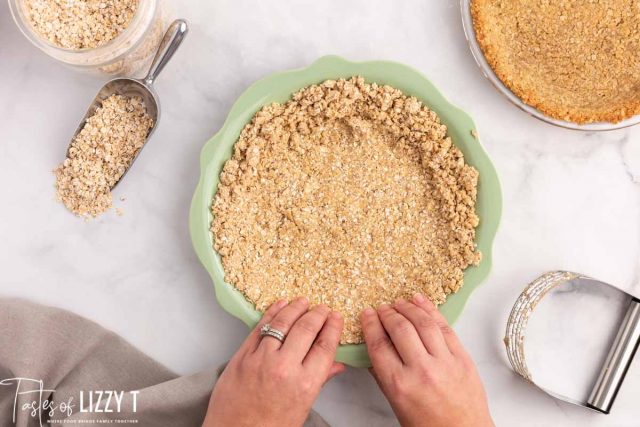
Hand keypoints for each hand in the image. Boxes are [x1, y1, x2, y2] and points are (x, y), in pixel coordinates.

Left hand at [203, 298, 345, 426]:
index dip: (333, 327)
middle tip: (322, 308)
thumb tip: (338, 365)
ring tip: (303, 301)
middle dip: (317, 314)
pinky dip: (271, 313)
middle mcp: (284, 368)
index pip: (325, 346)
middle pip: (306, 329)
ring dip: (295, 308)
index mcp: (304, 384)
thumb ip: (319, 381)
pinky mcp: (242, 356)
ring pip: (282, 323)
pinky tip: (279, 305)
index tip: (336, 317)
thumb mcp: (301, 408)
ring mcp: (261, 359)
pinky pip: (260, 327)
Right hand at [361, 294, 492, 426]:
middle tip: (382, 308)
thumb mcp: (396, 404)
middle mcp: (421, 370)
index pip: (379, 344)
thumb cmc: (429, 425)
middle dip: (387, 314)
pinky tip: (421, 301)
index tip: (367, 315)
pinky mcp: (462, 357)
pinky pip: (445, 327)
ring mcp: (444, 362)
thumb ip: (383, 376)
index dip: (371, 324)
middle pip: (399, 329)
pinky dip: (432, 310)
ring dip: (408, 308)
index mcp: (400, 385)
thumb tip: (372, 351)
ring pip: (423, 323)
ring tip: (399, 303)